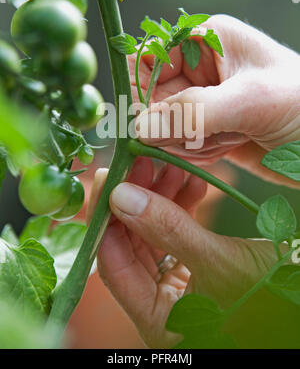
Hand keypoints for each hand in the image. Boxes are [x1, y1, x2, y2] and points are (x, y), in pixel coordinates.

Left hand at [87, 159, 289, 348]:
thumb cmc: (269, 294)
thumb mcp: (221, 261)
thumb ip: (169, 229)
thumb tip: (120, 195)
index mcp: (159, 319)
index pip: (112, 265)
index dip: (106, 219)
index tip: (109, 177)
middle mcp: (162, 306)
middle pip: (131, 246)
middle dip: (136, 201)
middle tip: (141, 163)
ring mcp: (178, 288)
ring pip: (153, 237)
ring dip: (161, 200)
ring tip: (171, 167)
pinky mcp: (194, 272)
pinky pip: (176, 236)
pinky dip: (182, 209)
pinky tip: (193, 184)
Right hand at [130, 15, 299, 185]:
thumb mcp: (252, 101)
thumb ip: (194, 112)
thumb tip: (140, 126)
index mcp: (207, 40)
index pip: (148, 59)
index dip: (144, 90)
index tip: (154, 121)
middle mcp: (199, 69)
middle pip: (150, 98)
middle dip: (171, 123)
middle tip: (202, 136)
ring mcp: (202, 102)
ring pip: (162, 127)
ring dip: (188, 142)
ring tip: (226, 141)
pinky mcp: (207, 130)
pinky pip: (179, 145)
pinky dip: (195, 155)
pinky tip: (226, 150)